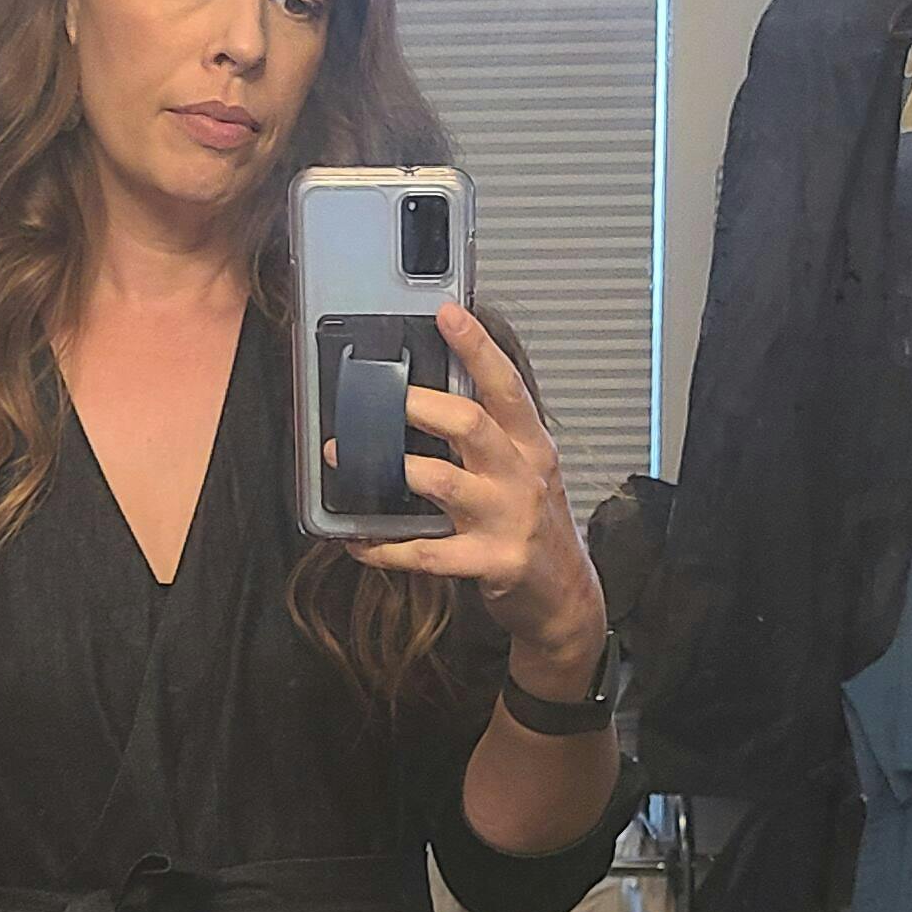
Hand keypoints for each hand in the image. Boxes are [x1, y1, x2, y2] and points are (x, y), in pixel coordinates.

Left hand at [341, 301, 607, 684]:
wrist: (565, 597)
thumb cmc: (534, 527)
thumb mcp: (524, 471)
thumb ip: (490, 435)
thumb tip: (432, 396)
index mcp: (530, 445)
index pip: (505, 385)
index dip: (476, 347)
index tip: (447, 313)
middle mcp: (522, 475)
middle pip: (470, 425)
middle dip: (419, 405)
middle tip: (378, 395)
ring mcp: (507, 520)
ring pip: (443, 484)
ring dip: (390, 470)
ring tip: (346, 458)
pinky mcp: (491, 563)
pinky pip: (427, 553)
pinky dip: (385, 547)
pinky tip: (357, 541)